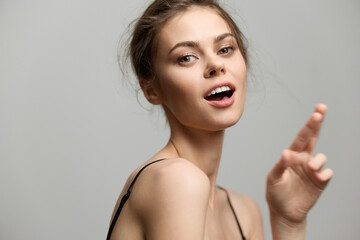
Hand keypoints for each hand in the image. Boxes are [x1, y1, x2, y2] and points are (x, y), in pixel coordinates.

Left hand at [266, 104, 333, 223]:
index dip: (309, 125)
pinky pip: (327, 173)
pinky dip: (324, 173)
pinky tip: (318, 177)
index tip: (317, 113)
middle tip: (321, 108)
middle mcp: (303, 159)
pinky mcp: (320, 181)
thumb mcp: (273, 179)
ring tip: (311, 168)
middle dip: (317, 123)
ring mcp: (312, 170)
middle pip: (312, 138)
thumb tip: (286, 153)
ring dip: (318, 161)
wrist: (285, 212)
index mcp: (291, 156)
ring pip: (321, 157)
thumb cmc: (276, 193)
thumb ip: (280, 166)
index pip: (301, 138)